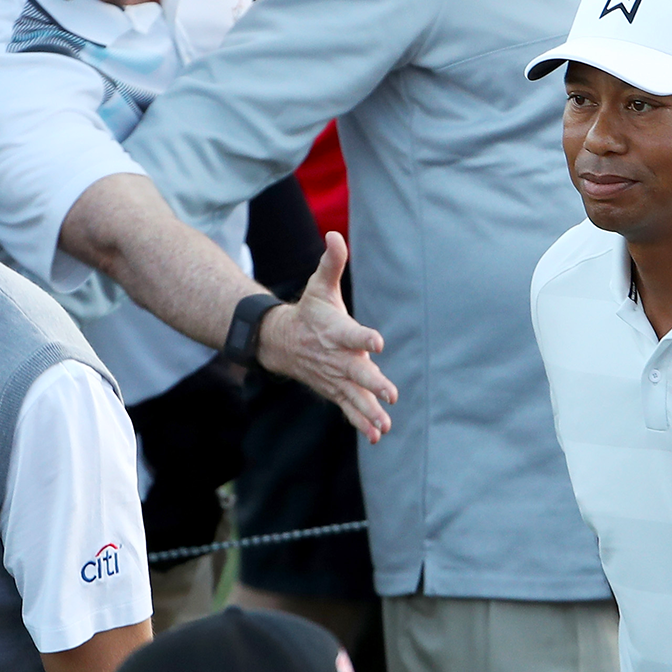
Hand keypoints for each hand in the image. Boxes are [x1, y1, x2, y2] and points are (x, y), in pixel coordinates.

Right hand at [256, 232, 398, 442]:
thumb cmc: (309, 311)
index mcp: (335, 331)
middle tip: (390, 393)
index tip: (378, 343)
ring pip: (354, 396)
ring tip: (385, 425)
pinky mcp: (335, 390)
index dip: (365, 337)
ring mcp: (335, 377)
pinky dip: (360, 422)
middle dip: (373, 383)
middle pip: (356, 372)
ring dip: (369, 411)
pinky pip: (348, 408)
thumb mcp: (319, 286)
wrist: (281, 341)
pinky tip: (376, 436)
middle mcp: (336, 357)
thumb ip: (331, 263)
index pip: (352, 334)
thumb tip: (335, 235)